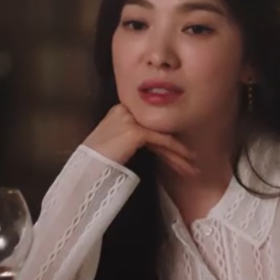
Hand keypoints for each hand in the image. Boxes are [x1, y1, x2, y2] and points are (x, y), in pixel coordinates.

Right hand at [83, 104, 198, 176]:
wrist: (87, 168)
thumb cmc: (97, 161)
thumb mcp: (116, 143)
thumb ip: (132, 138)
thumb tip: (156, 144)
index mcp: (121, 110)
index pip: (150, 126)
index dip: (167, 142)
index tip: (180, 155)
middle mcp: (127, 110)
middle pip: (157, 131)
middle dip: (176, 150)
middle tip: (191, 163)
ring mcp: (131, 119)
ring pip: (162, 137)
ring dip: (179, 155)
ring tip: (193, 169)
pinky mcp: (136, 131)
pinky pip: (161, 140)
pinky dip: (175, 151)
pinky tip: (185, 161)